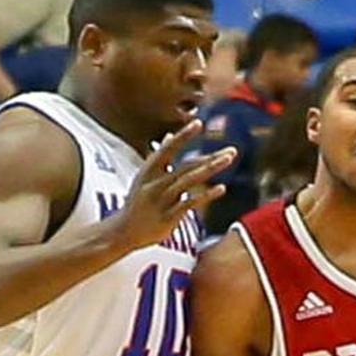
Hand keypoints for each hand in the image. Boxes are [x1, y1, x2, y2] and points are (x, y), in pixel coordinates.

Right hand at [110, 119, 234, 250]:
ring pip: (188, 181)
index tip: (198, 123)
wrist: (123, 232)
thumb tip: (169, 136)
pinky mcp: (168, 217)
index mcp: (148, 171)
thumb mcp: (144, 177)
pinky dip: (206, 196)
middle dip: (209, 158)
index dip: (182, 136)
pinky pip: (189, 203)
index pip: (167, 149)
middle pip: (186, 166)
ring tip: (228, 160)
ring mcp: (161, 201)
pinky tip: (221, 188)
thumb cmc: (137, 203)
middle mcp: (154, 183)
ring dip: (210, 169)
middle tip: (231, 150)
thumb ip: (159, 158)